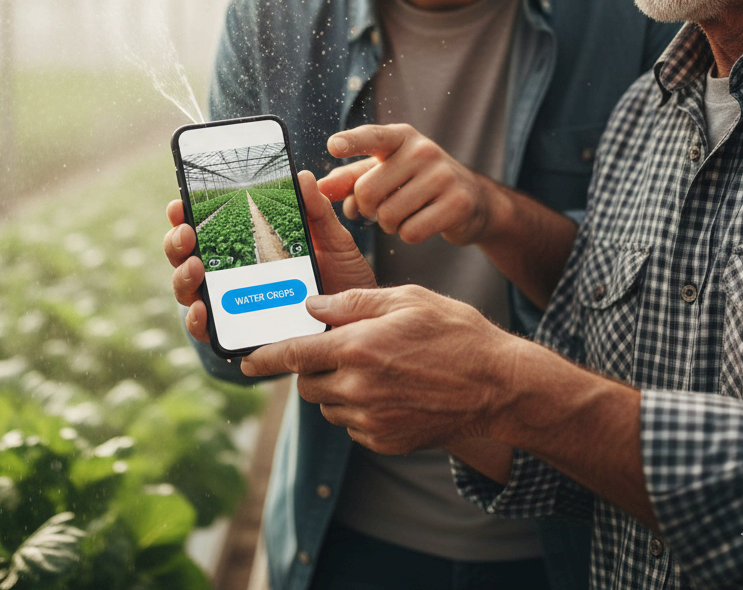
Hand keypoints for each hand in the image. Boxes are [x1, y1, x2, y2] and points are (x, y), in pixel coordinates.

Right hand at [163, 170, 376, 343]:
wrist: (360, 322)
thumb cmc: (343, 277)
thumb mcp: (332, 239)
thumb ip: (316, 209)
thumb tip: (301, 176)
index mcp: (248, 242)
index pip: (207, 225)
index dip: (185, 214)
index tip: (179, 205)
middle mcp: (233, 272)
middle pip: (187, 255)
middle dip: (177, 242)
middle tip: (186, 234)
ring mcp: (232, 303)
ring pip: (190, 290)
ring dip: (182, 276)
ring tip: (194, 266)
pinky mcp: (240, 333)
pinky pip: (207, 330)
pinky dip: (196, 320)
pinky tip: (201, 309)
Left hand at [241, 284, 518, 461]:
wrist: (498, 386)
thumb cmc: (454, 332)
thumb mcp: (406, 299)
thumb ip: (353, 303)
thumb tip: (312, 307)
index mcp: (359, 348)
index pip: (294, 355)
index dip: (264, 358)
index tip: (245, 363)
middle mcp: (359, 388)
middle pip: (307, 384)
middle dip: (310, 368)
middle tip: (336, 351)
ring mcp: (372, 420)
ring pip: (329, 406)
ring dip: (335, 388)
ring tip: (372, 368)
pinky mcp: (385, 442)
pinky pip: (353, 426)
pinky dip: (358, 409)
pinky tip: (390, 391)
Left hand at [317, 124, 492, 244]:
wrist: (471, 199)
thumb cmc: (415, 182)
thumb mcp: (384, 172)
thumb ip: (349, 179)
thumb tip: (319, 189)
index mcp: (401, 137)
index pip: (372, 137)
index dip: (351, 142)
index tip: (333, 146)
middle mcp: (423, 150)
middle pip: (368, 192)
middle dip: (368, 208)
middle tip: (381, 207)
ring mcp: (443, 175)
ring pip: (388, 216)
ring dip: (388, 224)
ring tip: (404, 213)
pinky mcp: (458, 203)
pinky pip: (411, 232)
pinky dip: (408, 234)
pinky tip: (421, 222)